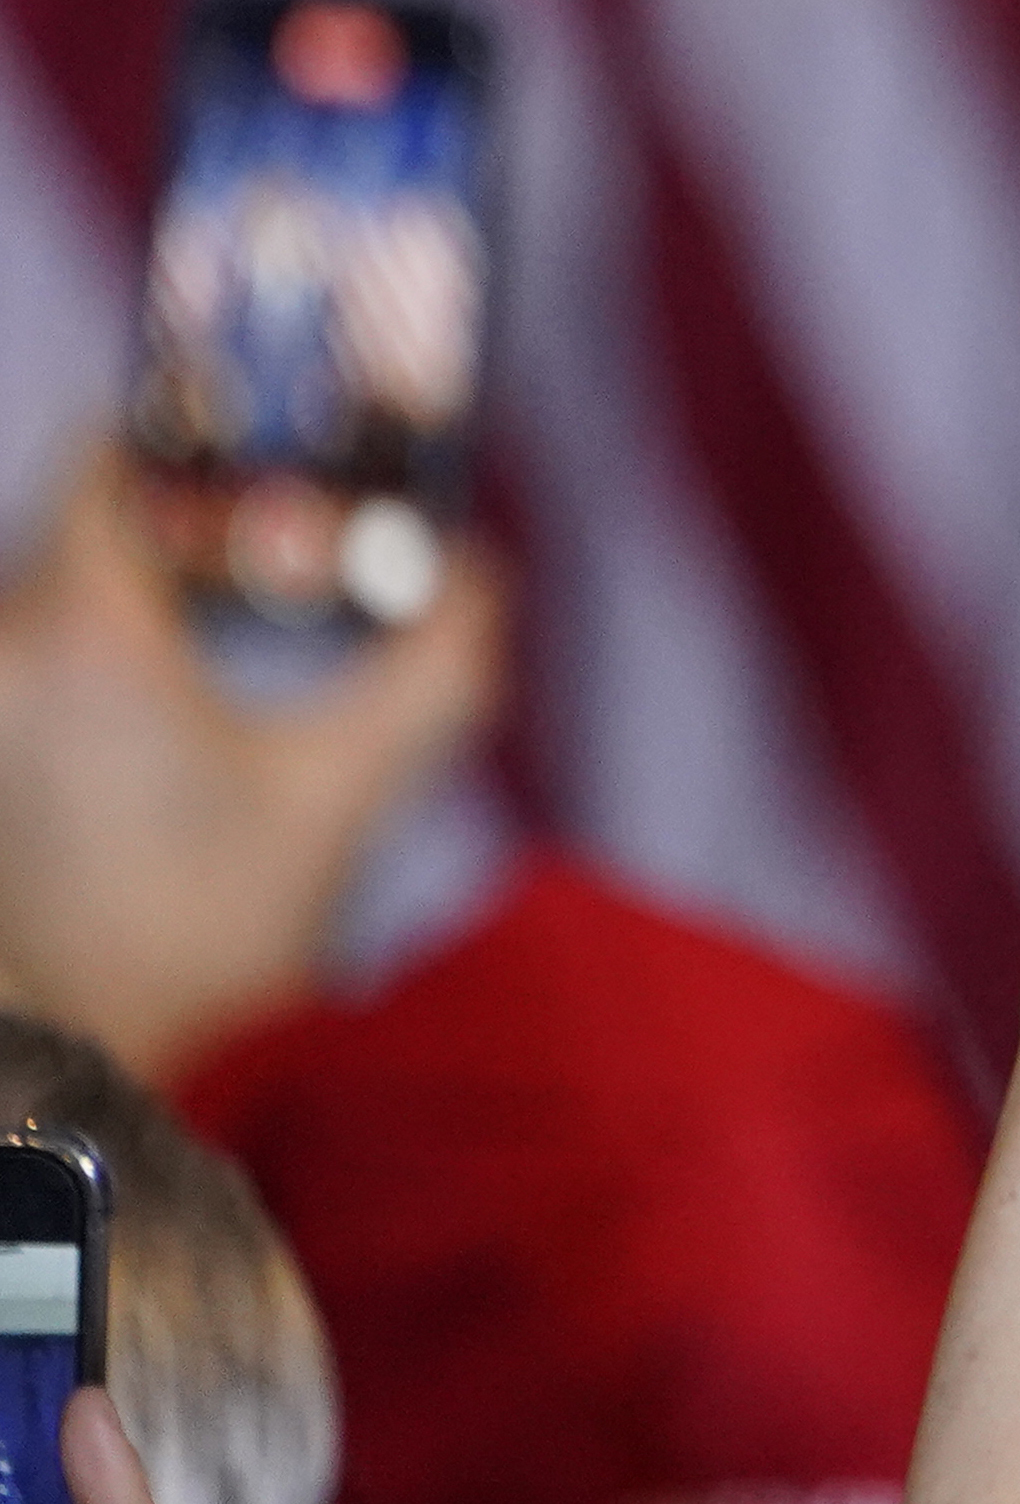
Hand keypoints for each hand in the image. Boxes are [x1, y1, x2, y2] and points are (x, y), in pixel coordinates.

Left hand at [0, 448, 499, 1073]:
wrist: (90, 1056)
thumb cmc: (206, 932)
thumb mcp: (347, 788)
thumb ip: (437, 666)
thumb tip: (487, 577)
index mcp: (87, 634)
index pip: (107, 460)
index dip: (195, 447)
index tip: (267, 468)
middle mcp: (2, 654)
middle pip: (80, 525)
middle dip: (185, 530)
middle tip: (280, 564)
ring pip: (52, 595)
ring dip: (137, 595)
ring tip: (232, 636)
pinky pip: (30, 662)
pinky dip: (97, 658)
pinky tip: (166, 715)